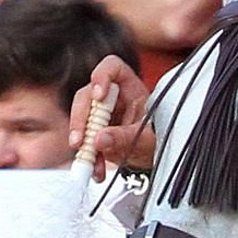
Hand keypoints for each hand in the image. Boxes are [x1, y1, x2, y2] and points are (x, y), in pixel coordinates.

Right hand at [71, 54, 153, 174]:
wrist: (153, 157)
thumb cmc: (156, 138)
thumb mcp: (146, 138)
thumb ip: (125, 137)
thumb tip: (100, 139)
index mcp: (129, 86)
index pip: (112, 67)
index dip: (102, 77)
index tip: (99, 96)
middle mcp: (111, 96)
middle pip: (87, 96)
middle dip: (81, 120)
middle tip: (80, 140)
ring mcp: (100, 113)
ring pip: (81, 120)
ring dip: (82, 143)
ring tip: (90, 163)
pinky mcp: (93, 131)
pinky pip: (83, 140)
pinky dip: (87, 156)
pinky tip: (95, 170)